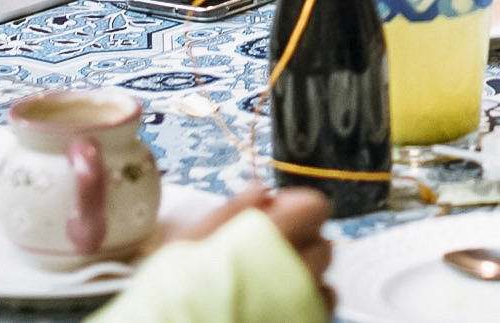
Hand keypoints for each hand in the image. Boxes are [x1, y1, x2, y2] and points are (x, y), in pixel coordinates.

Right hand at [175, 185, 332, 302]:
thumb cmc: (176, 291)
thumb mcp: (190, 241)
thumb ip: (232, 211)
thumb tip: (261, 189)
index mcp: (268, 239)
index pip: (314, 208)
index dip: (296, 209)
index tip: (277, 216)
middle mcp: (294, 270)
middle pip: (322, 245)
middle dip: (300, 244)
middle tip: (266, 254)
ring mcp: (301, 304)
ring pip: (323, 279)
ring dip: (303, 277)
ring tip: (269, 284)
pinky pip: (320, 309)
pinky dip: (305, 304)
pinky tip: (278, 305)